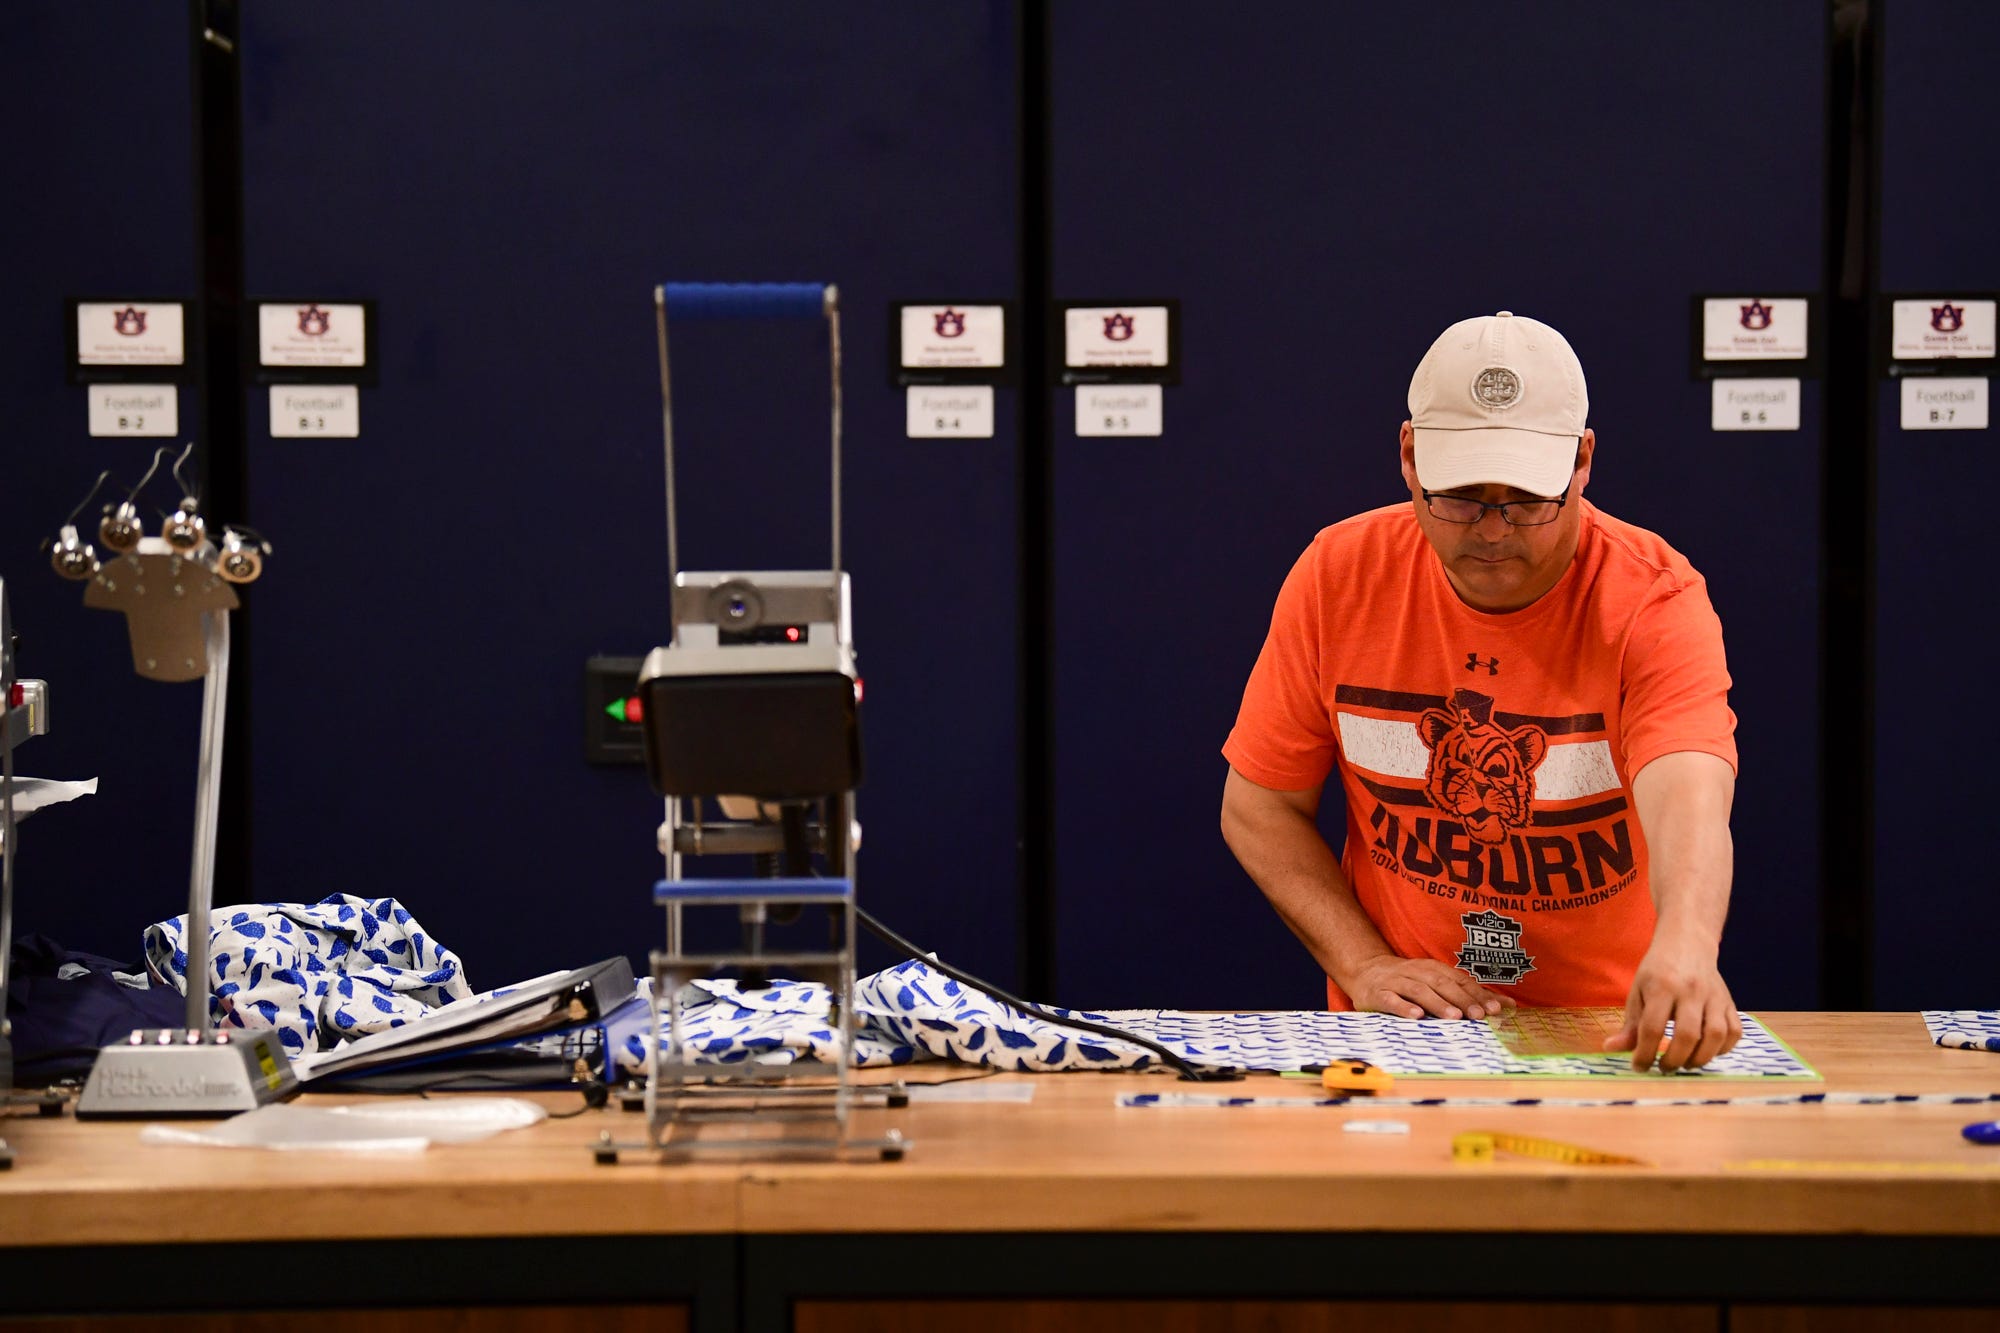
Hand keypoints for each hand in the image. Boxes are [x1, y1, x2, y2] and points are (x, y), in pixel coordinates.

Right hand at [1342, 954, 1515, 1020]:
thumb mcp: (1435, 982)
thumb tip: (1506, 1005)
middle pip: (1442, 985)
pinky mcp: (1377, 993)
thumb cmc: (1408, 981)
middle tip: (1479, 1016)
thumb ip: (1465, 993)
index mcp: (1432, 969)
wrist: (1364, 971)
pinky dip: (1403, 1007)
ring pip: (1419, 991)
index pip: (1459, 980)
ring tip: (1454, 1017)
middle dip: (1462, 1000)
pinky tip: (1416, 1017)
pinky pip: (1390, 1000)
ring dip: (1438, 1004)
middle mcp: (1416, 972)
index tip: (1497, 1009)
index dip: (1478, 994)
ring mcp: (1396, 982)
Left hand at [1603, 943, 1741, 1071]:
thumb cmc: (1657, 971)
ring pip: (1715, 1035)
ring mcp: (1714, 996)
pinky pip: (1734, 1031)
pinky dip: (1723, 1048)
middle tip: (1664, 1068)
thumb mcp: (1637, 992)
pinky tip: (1707, 1052)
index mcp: (1661, 987)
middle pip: (1687, 1034)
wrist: (1687, 943)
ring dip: (1701, 1058)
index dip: (1645, 1053)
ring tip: (1685, 1064)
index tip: (1639, 1067)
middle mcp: (1690, 991)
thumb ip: (1629, 1024)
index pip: (1653, 1027)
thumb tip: (1610, 1049)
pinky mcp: (1730, 1001)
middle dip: (1674, 1059)